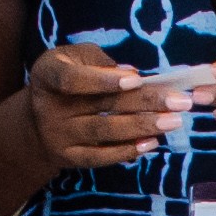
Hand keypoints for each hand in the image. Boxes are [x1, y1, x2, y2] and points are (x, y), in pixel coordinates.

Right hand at [24, 41, 192, 171]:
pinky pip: (99, 157)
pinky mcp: (67, 157)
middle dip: (144, 103)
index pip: (73, 79)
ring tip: (173, 122)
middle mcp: (49, 106)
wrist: (37, 118)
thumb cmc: (68, 77)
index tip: (136, 80)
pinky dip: (126, 151)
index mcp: (48, 74)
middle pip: (100, 106)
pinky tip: (151, 143)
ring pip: (103, 132)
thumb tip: (133, 76)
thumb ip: (100, 62)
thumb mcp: (75, 58)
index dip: (104, 80)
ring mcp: (57, 135)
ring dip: (141, 127)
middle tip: (179, 102)